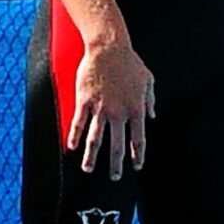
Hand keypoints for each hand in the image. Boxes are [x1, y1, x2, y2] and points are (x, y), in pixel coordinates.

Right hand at [67, 41, 155, 179]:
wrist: (108, 46)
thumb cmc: (130, 61)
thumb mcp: (148, 79)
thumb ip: (150, 100)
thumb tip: (153, 116)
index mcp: (136, 108)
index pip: (138, 138)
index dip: (138, 154)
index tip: (136, 166)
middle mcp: (118, 112)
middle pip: (117, 145)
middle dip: (116, 164)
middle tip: (115, 177)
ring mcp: (100, 108)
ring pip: (95, 139)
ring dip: (92, 157)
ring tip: (88, 169)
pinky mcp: (84, 101)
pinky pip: (78, 123)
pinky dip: (74, 137)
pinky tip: (71, 147)